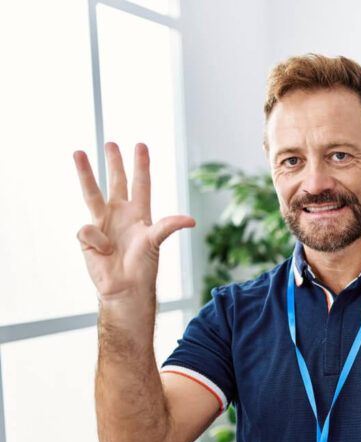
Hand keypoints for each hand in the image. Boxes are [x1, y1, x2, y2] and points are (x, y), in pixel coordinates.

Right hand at [74, 142, 194, 301]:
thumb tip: (190, 220)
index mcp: (139, 214)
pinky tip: (104, 251)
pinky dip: (97, 241)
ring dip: (85, 172)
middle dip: (114, 163)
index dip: (141, 166)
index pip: (140, 184)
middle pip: (116, 182)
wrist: (124, 287)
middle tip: (110, 143)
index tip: (141, 145)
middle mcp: (120, 214)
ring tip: (78, 151)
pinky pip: (88, 229)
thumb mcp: (156, 242)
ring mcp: (102, 223)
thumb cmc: (143, 267)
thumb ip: (168, 226)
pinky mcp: (87, 236)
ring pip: (92, 192)